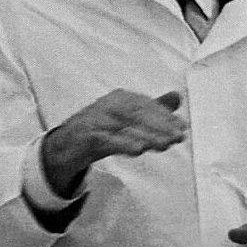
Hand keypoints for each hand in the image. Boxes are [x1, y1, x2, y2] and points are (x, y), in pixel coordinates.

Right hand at [42, 89, 185, 196]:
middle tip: (178, 136)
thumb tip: (177, 96)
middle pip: (138, 113)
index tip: (182, 127)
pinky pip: (107, 139)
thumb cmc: (99, 129)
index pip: (146, 104)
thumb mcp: (127, 118)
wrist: (64, 146)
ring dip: (147, 135)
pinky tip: (139, 150)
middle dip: (160, 125)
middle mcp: (108, 104)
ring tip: (165, 144)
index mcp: (120, 98)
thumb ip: (152, 108)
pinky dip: (124, 143)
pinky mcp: (86, 135)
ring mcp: (96, 119)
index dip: (165, 115)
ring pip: (125, 126)